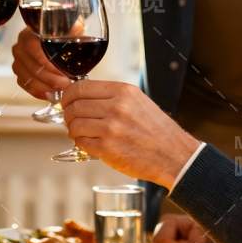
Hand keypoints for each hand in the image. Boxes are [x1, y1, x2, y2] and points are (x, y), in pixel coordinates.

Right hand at [11, 29, 72, 99]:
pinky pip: (26, 86)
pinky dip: (40, 92)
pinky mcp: (20, 74)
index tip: (62, 71)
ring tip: (61, 89)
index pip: (33, 49)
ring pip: (28, 79)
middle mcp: (20, 48)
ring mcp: (19, 62)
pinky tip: (51, 92)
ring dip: (46, 87)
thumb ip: (72, 28)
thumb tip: (75, 29)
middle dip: (50, 79)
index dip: (48, 63)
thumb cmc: (61, 35)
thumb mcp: (69, 28)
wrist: (56, 40)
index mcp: (28, 35)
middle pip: (32, 67)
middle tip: (66, 83)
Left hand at [61, 80, 197, 186]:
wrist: (174, 155)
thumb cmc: (156, 130)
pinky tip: (90, 144)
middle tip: (72, 120)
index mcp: (123, 92)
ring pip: (74, 124)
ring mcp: (111, 128)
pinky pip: (81, 142)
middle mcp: (116, 107)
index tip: (67, 102)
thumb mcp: (138, 101)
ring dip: (73, 130)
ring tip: (81, 133)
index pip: (80, 87)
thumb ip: (112, 96)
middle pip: (74, 105)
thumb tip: (82, 96)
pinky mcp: (108, 149)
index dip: (68, 96)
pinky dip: (81, 144)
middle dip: (68, 114)